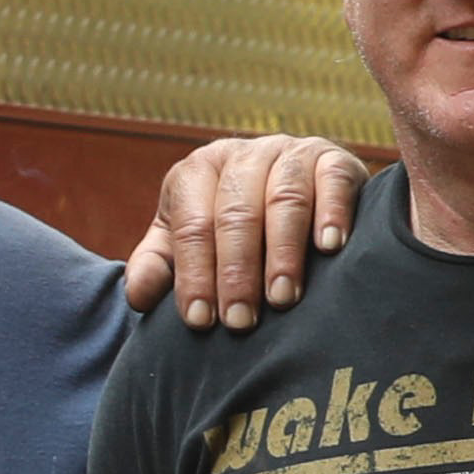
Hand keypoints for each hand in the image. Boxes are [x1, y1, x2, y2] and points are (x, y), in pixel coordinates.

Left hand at [116, 137, 371, 327]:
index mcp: (198, 172)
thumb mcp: (185, 244)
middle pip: (236, 213)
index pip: (192, 225)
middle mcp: (243, 156)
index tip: (201, 320)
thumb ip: (158, 266)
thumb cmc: (230, 231)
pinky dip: (331, 213)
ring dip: (283, 252)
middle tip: (241, 321)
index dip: (194, 274)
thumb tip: (139, 297)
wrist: (296, 194)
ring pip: (284, 198)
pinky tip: (329, 249)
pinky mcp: (334, 158)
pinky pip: (333, 180)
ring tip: (282, 299)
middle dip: (236, 272)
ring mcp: (290, 152)